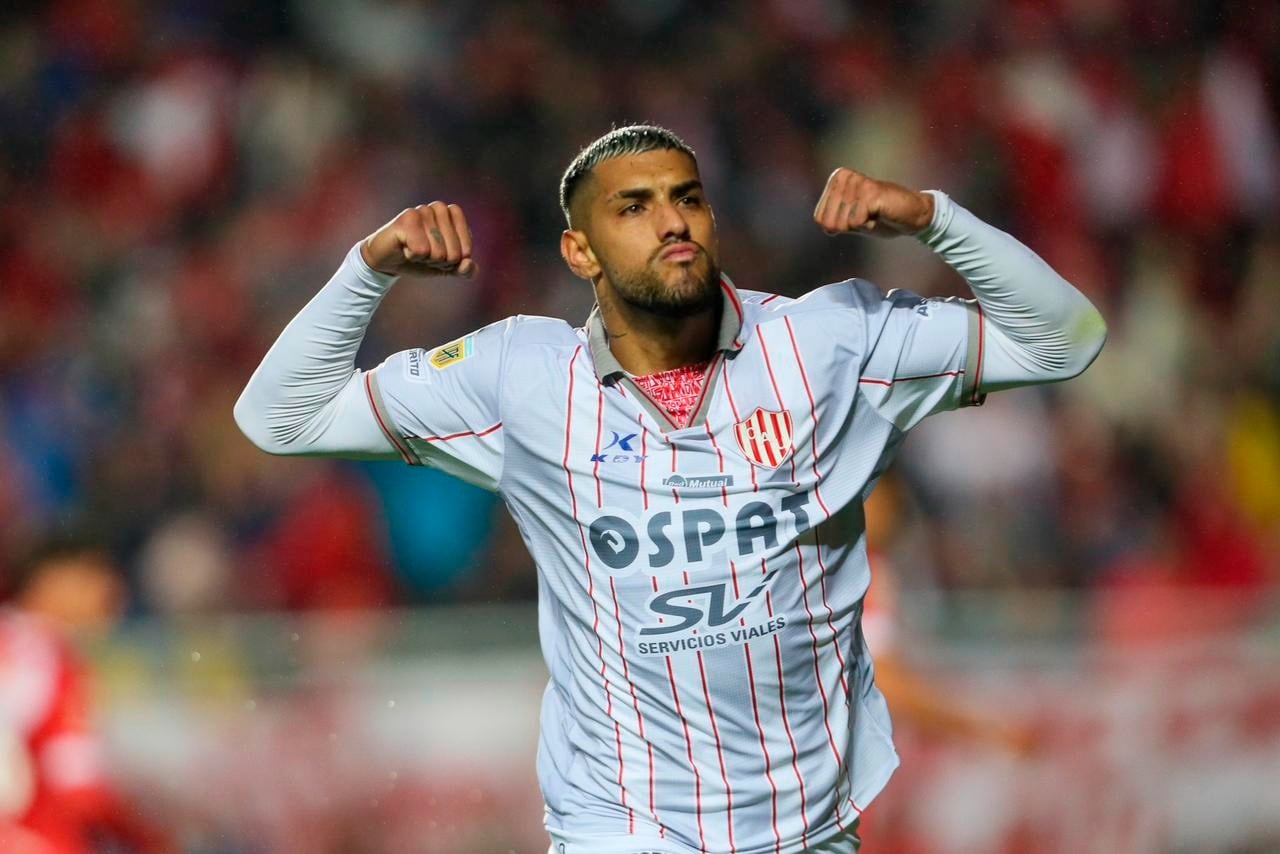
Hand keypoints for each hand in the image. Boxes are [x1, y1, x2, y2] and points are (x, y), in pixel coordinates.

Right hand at [360, 202, 477, 277]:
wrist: (388, 262)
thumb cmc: (420, 259)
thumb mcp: (447, 268)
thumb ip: (465, 270)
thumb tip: (468, 264)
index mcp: (453, 214)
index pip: (467, 250)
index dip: (453, 261)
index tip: (438, 254)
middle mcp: (439, 207)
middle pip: (453, 253)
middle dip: (439, 262)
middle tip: (423, 253)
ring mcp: (422, 210)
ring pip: (438, 253)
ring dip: (425, 259)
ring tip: (413, 250)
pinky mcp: (406, 219)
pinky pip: (421, 250)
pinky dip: (412, 256)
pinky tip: (404, 248)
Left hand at [813, 168, 934, 237]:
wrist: (911, 215)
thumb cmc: (881, 218)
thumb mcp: (850, 220)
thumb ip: (833, 220)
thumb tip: (825, 226)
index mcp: (836, 179)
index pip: (820, 219)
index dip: (839, 227)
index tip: (857, 217)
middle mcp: (844, 177)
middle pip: (830, 222)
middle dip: (849, 227)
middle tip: (867, 216)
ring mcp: (856, 183)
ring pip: (842, 223)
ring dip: (860, 225)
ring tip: (875, 213)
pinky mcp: (870, 192)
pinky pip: (856, 222)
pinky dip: (868, 224)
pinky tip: (880, 213)